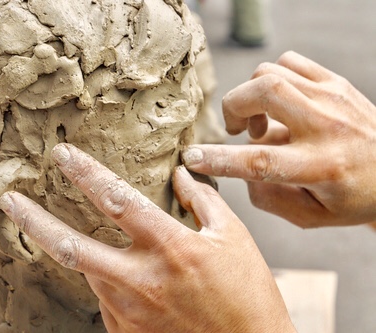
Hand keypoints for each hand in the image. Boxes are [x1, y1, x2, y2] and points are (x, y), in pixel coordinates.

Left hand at [0, 143, 295, 332]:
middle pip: (71, 247)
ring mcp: (128, 311)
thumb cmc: (248, 295)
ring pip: (87, 270)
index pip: (117, 200)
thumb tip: (179, 174)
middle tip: (8, 201)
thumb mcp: (232, 237)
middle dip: (33, 221)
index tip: (61, 155)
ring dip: (79, 249)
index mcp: (170, 248)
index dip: (85, 173)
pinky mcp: (126, 332)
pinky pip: (104, 297)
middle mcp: (140, 280)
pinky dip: (107, 279)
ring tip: (84, 237)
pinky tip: (125, 278)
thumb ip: (201, 200)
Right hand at [182, 51, 375, 227]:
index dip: (219, 158)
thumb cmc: (351, 197)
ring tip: (260, 122)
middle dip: (234, 107)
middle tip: (237, 130)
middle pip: (264, 93)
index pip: (260, 161)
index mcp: (321, 167)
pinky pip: (289, 63)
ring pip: (271, 73)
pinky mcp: (335, 82)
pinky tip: (279, 104)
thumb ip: (267, 199)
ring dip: (251, 96)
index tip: (192, 157)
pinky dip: (272, 81)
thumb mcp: (310, 216)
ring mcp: (332, 98)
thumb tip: (239, 171)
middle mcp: (327, 127)